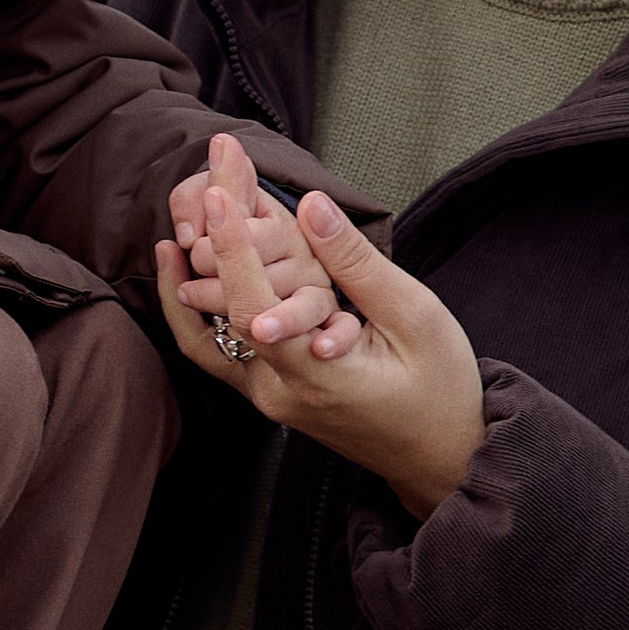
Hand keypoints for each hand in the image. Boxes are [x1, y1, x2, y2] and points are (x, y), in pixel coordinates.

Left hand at [158, 138, 485, 519]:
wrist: (442, 454)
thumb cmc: (442, 388)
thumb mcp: (415, 316)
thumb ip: (356, 264)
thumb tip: (310, 205)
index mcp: (317, 375)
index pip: (254, 305)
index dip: (233, 244)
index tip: (220, 189)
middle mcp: (277, 390)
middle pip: (222, 311)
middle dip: (211, 238)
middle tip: (209, 175)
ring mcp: (267, 396)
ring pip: (207, 332)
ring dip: (192, 271)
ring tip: (189, 210)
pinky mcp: (268, 391)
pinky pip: (217, 347)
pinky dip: (197, 304)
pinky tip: (186, 262)